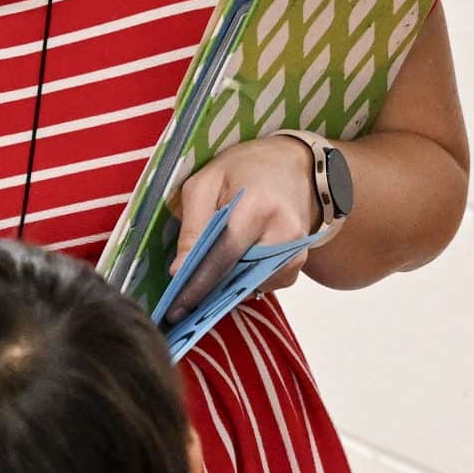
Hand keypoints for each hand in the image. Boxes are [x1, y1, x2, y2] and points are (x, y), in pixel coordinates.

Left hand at [164, 134, 319, 319]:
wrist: (294, 167)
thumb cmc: (244, 169)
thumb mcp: (205, 183)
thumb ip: (193, 227)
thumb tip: (179, 270)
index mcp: (259, 208)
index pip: (225, 256)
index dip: (198, 283)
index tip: (175, 306)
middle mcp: (285, 235)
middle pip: (238, 276)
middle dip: (206, 290)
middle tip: (179, 305)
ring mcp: (296, 252)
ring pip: (249, 284)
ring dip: (223, 286)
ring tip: (200, 283)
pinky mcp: (297, 264)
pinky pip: (263, 284)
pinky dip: (242, 280)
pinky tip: (229, 267)